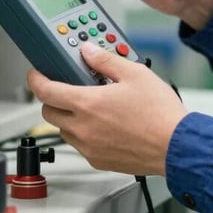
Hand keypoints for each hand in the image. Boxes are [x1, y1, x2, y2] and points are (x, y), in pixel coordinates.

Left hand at [27, 42, 186, 175]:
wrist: (176, 146)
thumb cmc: (159, 113)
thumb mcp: (134, 73)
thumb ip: (105, 59)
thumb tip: (88, 51)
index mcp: (87, 104)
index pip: (46, 91)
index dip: (35, 80)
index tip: (36, 74)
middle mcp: (83, 128)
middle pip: (49, 112)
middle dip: (52, 98)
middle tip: (66, 87)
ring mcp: (90, 147)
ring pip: (64, 130)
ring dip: (68, 116)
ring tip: (91, 105)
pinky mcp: (99, 161)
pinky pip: (81, 145)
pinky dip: (83, 133)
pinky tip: (103, 124)